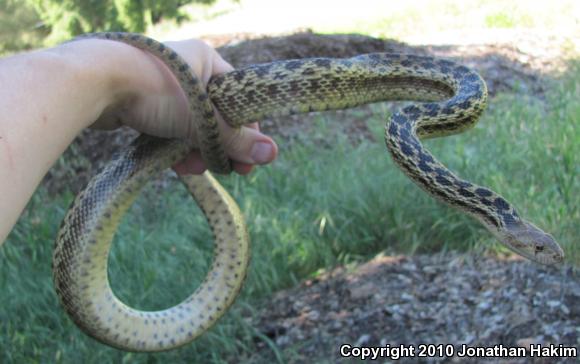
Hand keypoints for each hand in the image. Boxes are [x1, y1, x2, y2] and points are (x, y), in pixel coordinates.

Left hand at [92, 38, 277, 174]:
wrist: (93, 84)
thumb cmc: (154, 91)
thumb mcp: (201, 120)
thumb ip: (236, 139)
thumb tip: (272, 155)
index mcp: (208, 61)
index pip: (241, 100)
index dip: (247, 131)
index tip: (248, 160)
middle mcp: (189, 70)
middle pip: (217, 117)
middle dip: (218, 147)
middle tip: (222, 170)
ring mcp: (166, 86)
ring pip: (192, 126)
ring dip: (196, 152)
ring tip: (190, 169)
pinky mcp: (145, 102)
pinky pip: (170, 128)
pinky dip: (175, 147)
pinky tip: (174, 164)